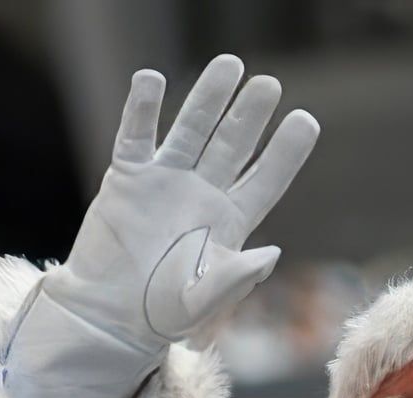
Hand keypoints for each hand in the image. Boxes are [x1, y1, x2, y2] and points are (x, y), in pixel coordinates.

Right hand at [49, 56, 319, 351]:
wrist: (106, 316)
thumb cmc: (159, 315)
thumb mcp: (202, 302)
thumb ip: (235, 279)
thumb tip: (271, 252)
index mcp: (229, 223)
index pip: (266, 179)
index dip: (286, 151)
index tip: (305, 121)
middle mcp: (202, 195)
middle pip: (232, 145)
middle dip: (249, 114)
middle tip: (268, 84)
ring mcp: (165, 182)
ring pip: (190, 130)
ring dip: (208, 98)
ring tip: (229, 65)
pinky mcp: (127, 180)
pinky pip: (136, 136)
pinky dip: (142, 109)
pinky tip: (151, 79)